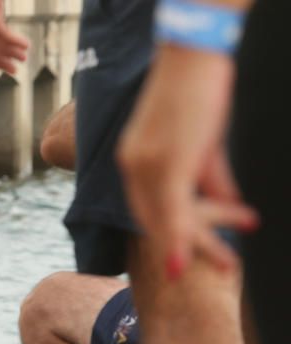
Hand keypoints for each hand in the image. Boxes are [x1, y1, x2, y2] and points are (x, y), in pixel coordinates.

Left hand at [117, 47, 256, 278]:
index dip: (173, 233)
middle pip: (157, 220)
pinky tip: (186, 261)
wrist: (196, 54)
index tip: (194, 253)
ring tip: (228, 264)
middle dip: (188, 248)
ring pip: (168, 221)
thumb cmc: (200, 91)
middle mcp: (133, 166)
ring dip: (198, 246)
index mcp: (134, 161)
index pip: (149, 208)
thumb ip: (212, 178)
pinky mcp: (168, 161)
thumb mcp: (205, 143)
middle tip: (222, 268)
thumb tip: (230, 207)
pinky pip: (171, 209)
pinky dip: (178, 238)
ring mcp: (147, 165)